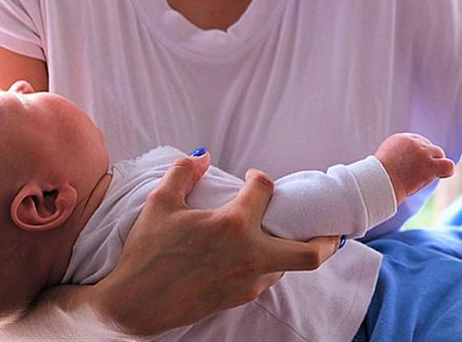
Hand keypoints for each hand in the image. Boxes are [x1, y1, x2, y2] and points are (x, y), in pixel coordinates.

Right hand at [91, 152, 339, 336]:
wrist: (133, 304)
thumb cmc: (145, 253)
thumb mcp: (160, 203)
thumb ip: (184, 172)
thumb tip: (204, 156)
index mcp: (233, 225)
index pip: (265, 190)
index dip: (259, 178)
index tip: (251, 178)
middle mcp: (250, 255)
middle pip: (310, 253)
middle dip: (327, 240)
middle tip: (328, 227)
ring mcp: (248, 281)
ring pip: (287, 266)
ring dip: (289, 249)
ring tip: (281, 235)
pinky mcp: (239, 299)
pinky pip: (267, 279)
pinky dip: (270, 264)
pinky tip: (256, 254)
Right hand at [374, 133, 455, 203]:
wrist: (380, 182)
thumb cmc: (379, 176)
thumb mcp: (385, 158)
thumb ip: (397, 155)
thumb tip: (405, 163)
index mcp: (401, 138)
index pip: (418, 143)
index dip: (418, 156)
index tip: (410, 167)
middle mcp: (414, 142)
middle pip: (429, 147)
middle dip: (426, 159)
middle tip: (416, 173)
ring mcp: (423, 152)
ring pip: (438, 154)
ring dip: (434, 164)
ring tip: (423, 176)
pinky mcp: (429, 165)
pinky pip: (448, 166)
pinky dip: (447, 170)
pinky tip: (439, 175)